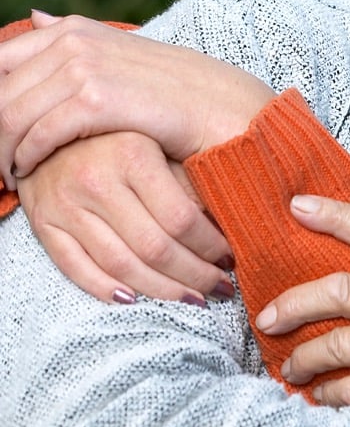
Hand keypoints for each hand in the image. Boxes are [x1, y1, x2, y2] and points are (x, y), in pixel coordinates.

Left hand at [0, 11, 274, 188]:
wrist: (231, 112)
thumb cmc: (182, 96)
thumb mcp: (124, 60)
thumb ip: (77, 41)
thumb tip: (37, 16)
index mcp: (75, 30)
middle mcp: (74, 40)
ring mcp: (84, 65)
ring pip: (9, 113)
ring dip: (2, 150)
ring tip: (9, 175)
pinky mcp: (97, 98)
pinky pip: (38, 131)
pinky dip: (26, 157)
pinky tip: (31, 172)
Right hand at [16, 132, 233, 303]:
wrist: (50, 127)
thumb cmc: (121, 138)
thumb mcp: (161, 147)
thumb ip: (192, 183)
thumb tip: (231, 227)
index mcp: (133, 156)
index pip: (181, 219)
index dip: (210, 247)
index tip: (230, 259)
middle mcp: (95, 181)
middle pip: (154, 248)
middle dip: (194, 276)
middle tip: (220, 288)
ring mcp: (64, 204)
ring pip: (119, 265)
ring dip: (161, 290)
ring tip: (192, 298)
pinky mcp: (42, 222)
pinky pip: (75, 267)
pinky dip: (106, 289)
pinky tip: (136, 299)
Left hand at [256, 194, 349, 416]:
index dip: (334, 214)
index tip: (297, 206)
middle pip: (338, 289)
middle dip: (292, 304)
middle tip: (268, 316)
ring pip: (336, 344)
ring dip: (303, 358)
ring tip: (292, 366)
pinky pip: (349, 387)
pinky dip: (327, 394)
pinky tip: (321, 395)